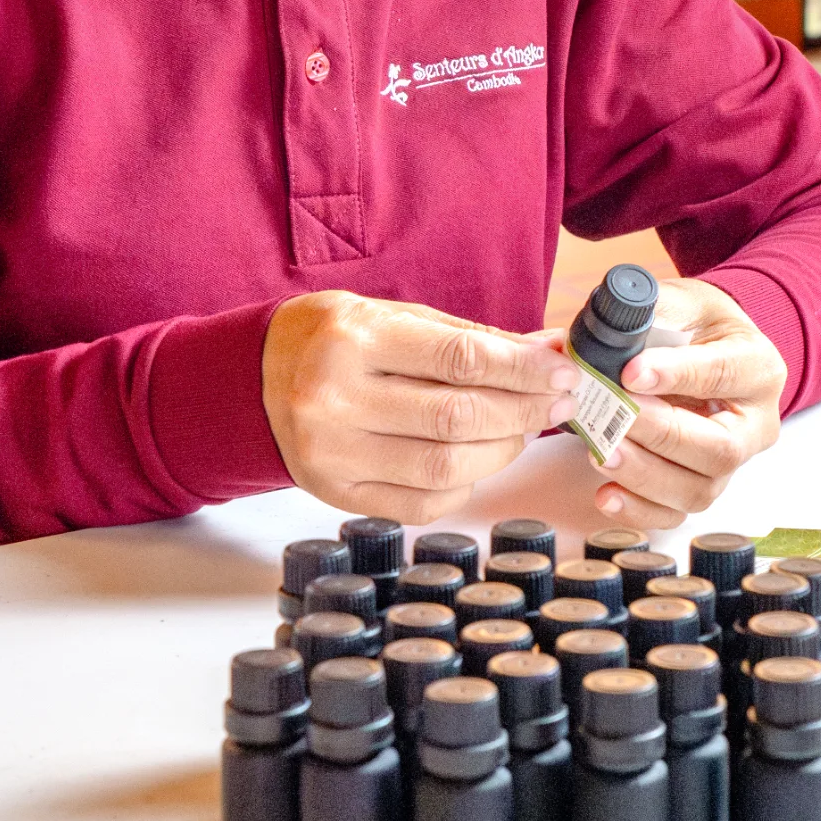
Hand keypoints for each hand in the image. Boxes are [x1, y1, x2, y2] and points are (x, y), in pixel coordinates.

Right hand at [262, 292, 579, 523]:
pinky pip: (422, 502)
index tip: (562, 372)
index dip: (522, 370)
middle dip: (522, 412)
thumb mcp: (398, 317)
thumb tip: (547, 354)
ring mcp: (333, 454)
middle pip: (457, 419)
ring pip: (445, 467)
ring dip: (501, 450)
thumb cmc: (339, 337)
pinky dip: (464, 483)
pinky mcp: (335, 495)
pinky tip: (475, 459)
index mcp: (356, 341)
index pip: (460, 361)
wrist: (258, 375)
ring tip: (520, 429)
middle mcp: (337, 399)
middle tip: (556, 402)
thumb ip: (472, 339)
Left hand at [593, 278, 786, 529]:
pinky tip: (606, 494)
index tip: (629, 372)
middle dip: (661, 435)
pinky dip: (640, 509)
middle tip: (615, 417)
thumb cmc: (695, 325)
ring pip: (699, 489)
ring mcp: (734, 463)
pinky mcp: (705, 486)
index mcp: (758, 367)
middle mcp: (755, 423)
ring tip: (601, 452)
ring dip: (645, 475)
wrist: (706, 348)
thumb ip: (654, 311)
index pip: (722, 374)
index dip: (676, 375)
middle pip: (718, 447)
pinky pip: (676, 513)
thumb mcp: (684, 301)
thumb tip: (611, 330)